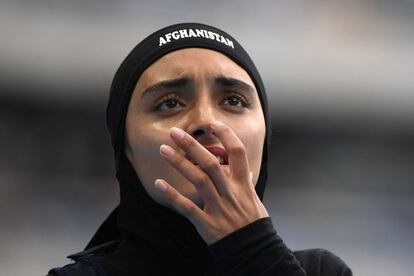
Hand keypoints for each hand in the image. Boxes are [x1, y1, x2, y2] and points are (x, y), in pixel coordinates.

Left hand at [155, 122, 268, 244]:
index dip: (226, 135)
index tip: (213, 123)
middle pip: (211, 163)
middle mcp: (230, 192)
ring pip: (198, 180)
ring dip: (180, 163)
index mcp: (243, 184)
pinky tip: (159, 183)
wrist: (253, 250)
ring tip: (164, 149)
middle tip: (175, 132)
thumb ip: (245, 181)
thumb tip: (244, 169)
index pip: (237, 152)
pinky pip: (187, 208)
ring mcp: (218, 207)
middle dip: (192, 145)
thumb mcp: (253, 198)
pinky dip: (172, 196)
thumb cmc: (253, 222)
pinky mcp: (206, 223)